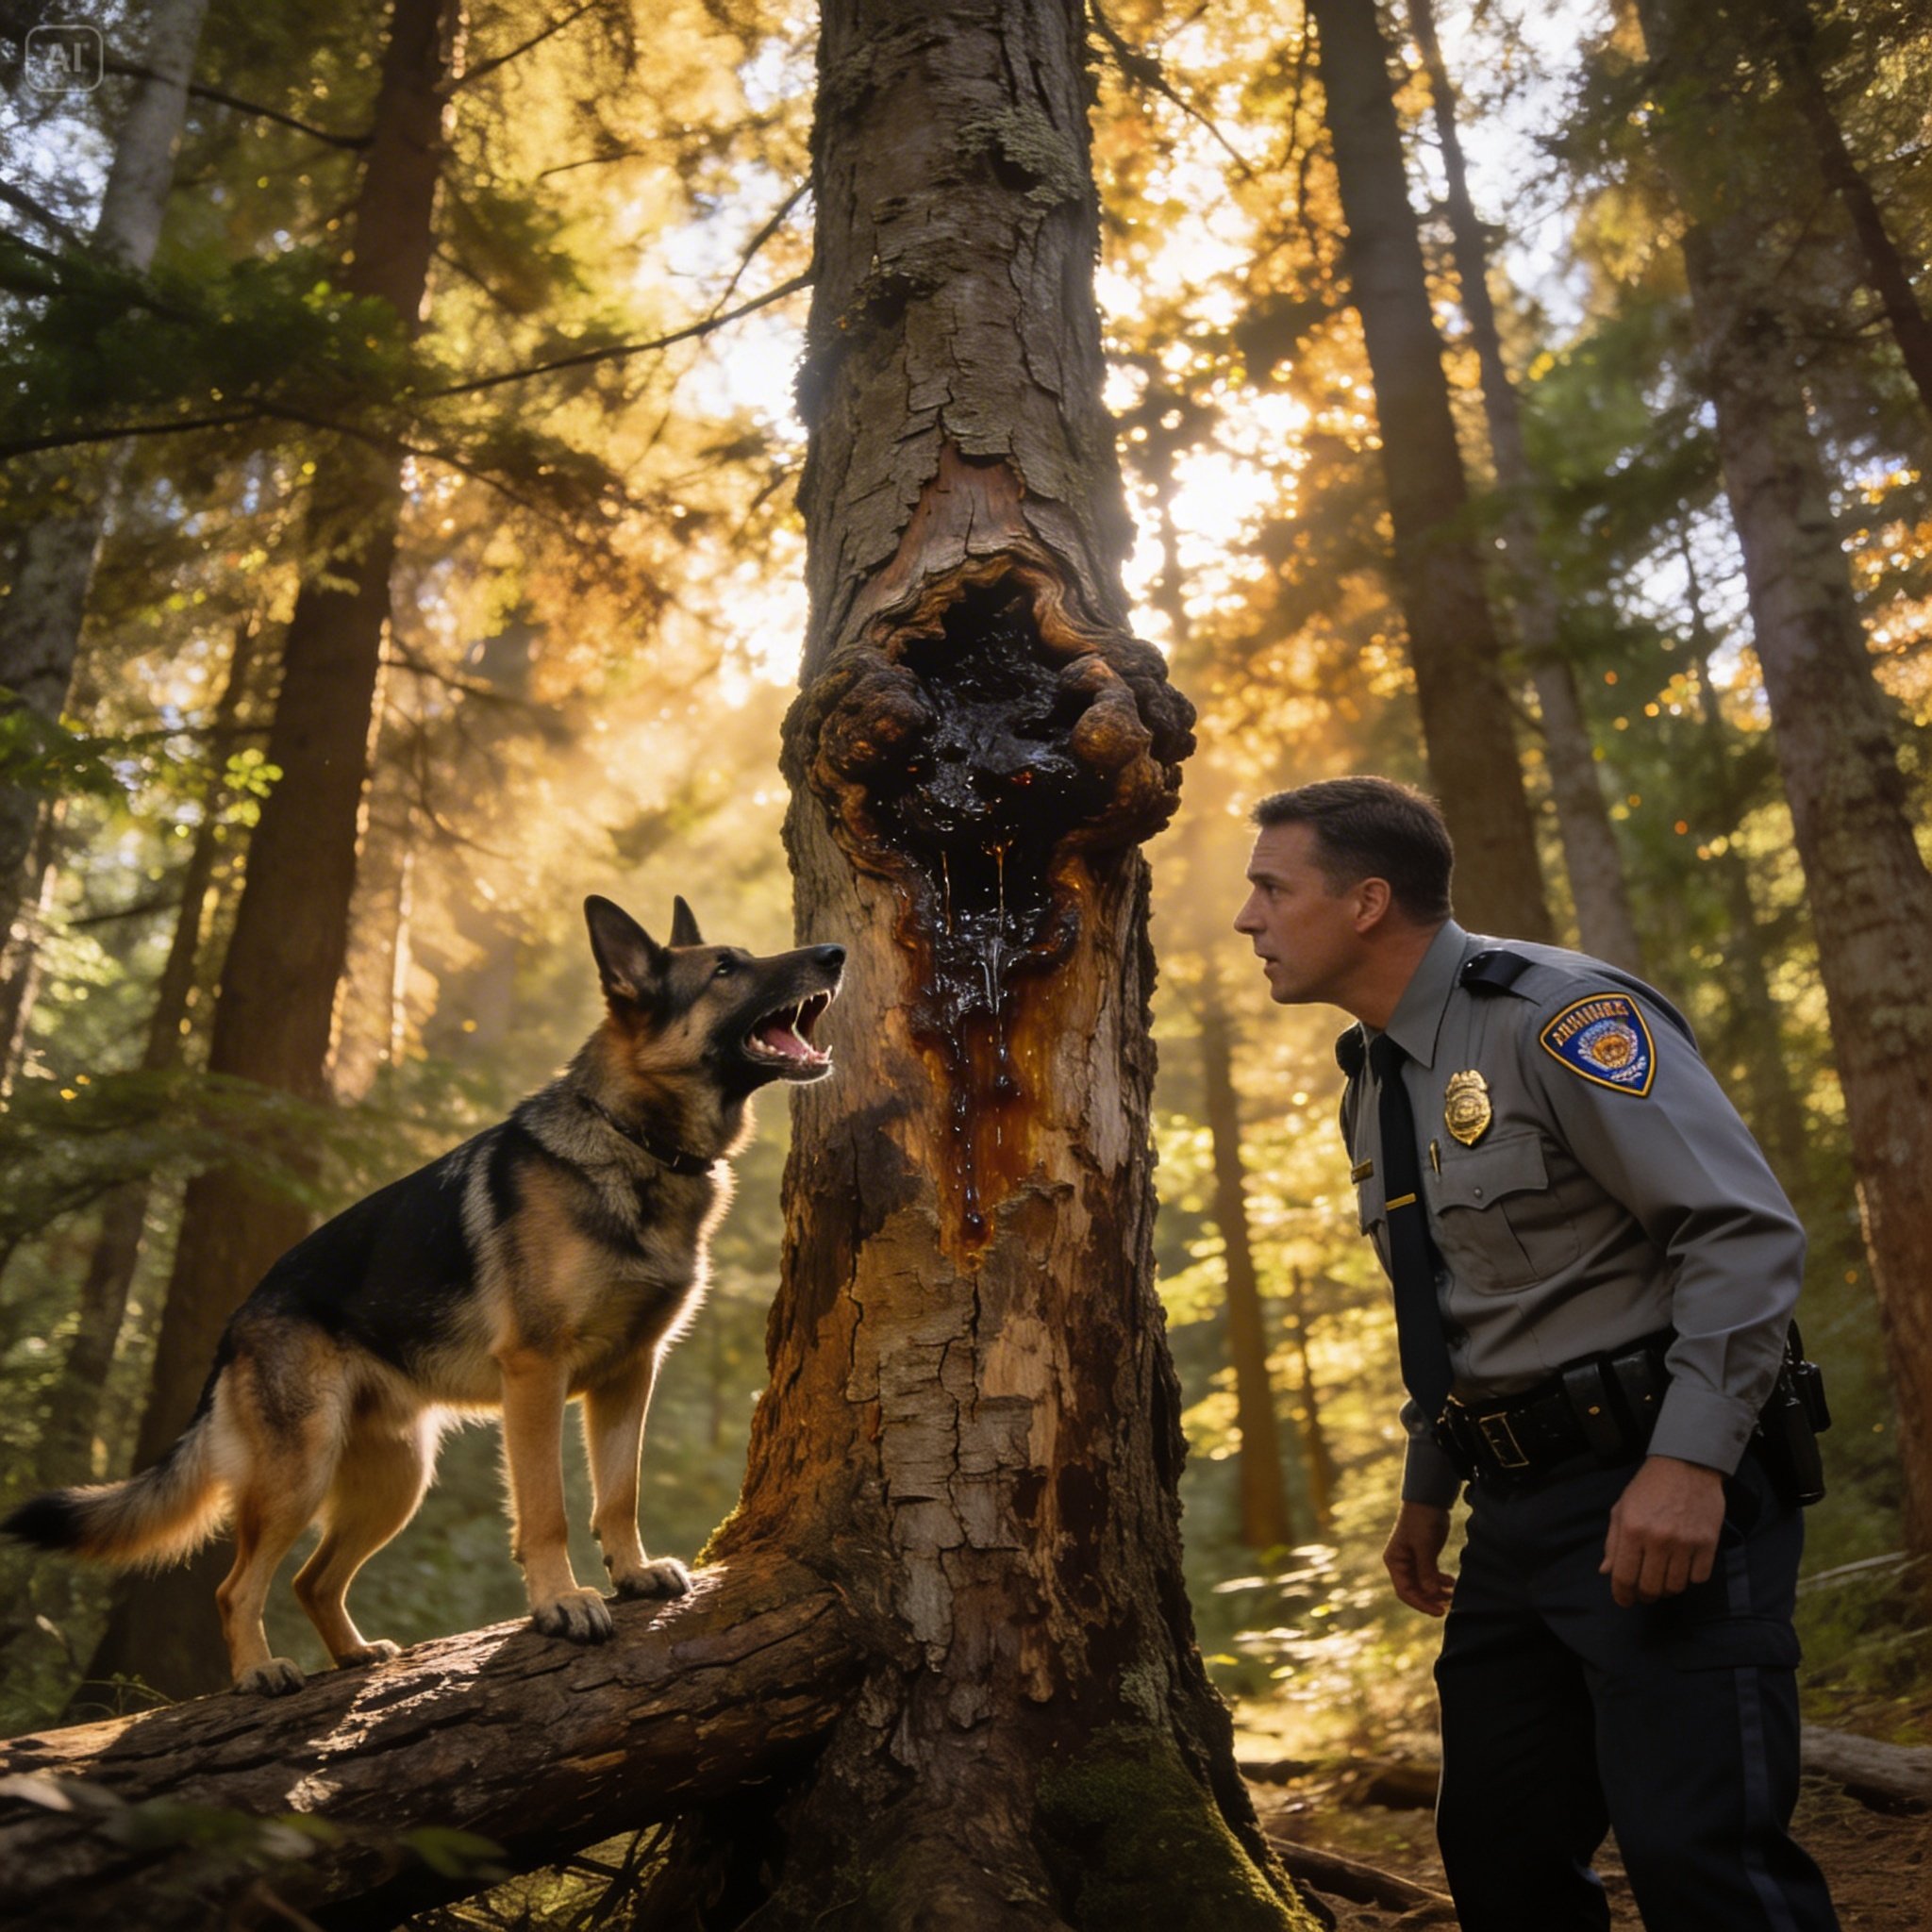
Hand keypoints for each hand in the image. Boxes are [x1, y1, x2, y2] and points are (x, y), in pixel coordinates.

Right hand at [1383, 1501, 1454, 1616]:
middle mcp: (1401, 1563)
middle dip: (1430, 1599)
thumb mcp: (1424, 1547)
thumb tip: (1430, 1594)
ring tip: (1452, 1595)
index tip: (1439, 1611)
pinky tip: (1452, 1582)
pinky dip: (1440, 1581)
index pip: (1405, 1591)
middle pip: (1414, 1590)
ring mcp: (1412, 1560)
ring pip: (1424, 1584)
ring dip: (1436, 1592)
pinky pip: (1430, 1575)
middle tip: (1448, 1606)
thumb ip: (1426, 1571)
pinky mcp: (1424, 1556)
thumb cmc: (1421, 1521)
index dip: (1421, 1603)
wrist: (1429, 1500)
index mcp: (1394, 1561)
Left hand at [1600, 1454, 1726, 1606]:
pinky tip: (1684, 1567)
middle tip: (1644, 1592)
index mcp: (1631, 1529)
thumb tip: (1607, 1572)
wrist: (1686, 1465)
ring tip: (1663, 1579)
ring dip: (1667, 1588)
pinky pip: (1699, 1578)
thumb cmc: (1648, 1487)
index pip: (1624, 1576)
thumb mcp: (1622, 1509)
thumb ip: (1613, 1542)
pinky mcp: (1708, 1544)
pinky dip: (1690, 1578)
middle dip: (1644, 1595)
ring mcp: (1685, 1542)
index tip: (1624, 1601)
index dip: (1622, 1595)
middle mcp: (1657, 1539)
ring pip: (1675, 1587)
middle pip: (1650, 1587)